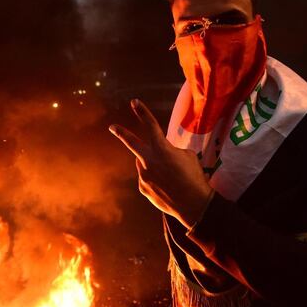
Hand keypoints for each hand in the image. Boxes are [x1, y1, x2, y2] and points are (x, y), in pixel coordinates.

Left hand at [109, 99, 212, 228]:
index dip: (142, 112)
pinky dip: (154, 179)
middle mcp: (149, 160)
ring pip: (144, 164)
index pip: (151, 126)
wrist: (194, 204)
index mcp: (162, 149)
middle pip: (132, 143)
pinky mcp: (142, 187)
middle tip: (112, 127)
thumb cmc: (194, 177)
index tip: (134, 102)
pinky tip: (166, 187)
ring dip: (152, 165)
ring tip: (169, 176)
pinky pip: (146, 178)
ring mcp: (143, 175)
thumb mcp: (188, 157)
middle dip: (121, 133)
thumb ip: (171, 150)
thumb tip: (162, 153)